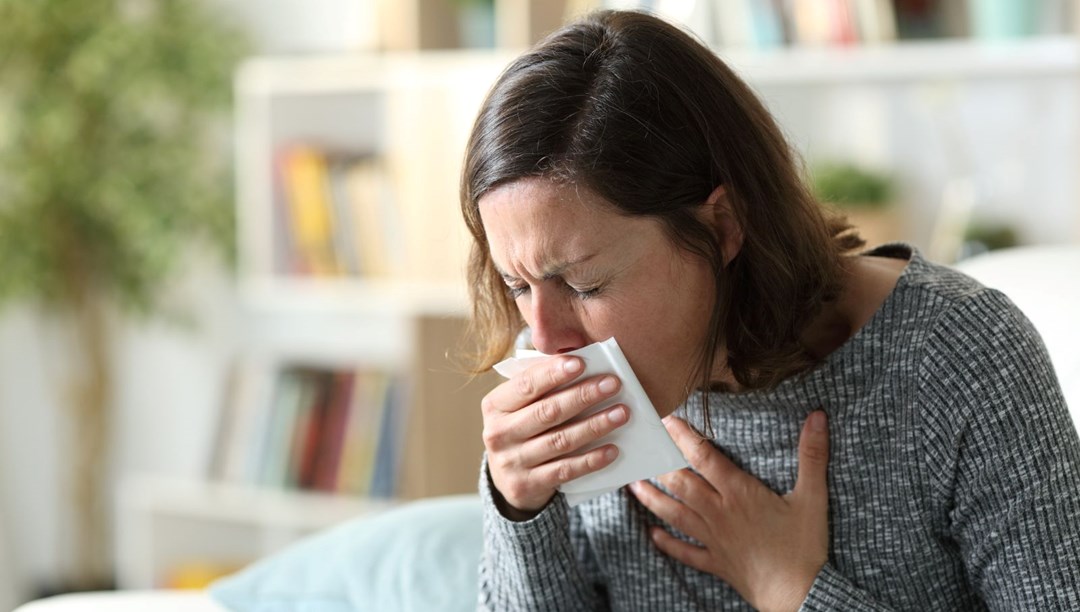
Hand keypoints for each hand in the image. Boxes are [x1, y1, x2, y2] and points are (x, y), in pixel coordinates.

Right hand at [482, 355, 628, 518]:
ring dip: (594, 426)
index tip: (581, 363)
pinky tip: (612, 449)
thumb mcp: (520, 405)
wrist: (506, 478)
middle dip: (583, 395)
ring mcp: (511, 462)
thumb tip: (580, 362)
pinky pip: (565, 470)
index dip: (553, 373)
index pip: (525, 385)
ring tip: (621, 413)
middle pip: (547, 411)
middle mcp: (498, 433)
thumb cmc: (522, 428)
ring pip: (560, 440)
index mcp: (495, 405)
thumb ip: (541, 384)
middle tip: (613, 384)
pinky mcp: (526, 485)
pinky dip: (590, 459)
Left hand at [630, 412, 829, 611]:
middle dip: (660, 464)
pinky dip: (667, 542)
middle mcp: (719, 513)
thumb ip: (812, 455)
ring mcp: (714, 539)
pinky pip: (685, 551)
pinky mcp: (715, 562)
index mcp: (739, 493)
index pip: (704, 457)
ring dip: (652, 499)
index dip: (684, 437)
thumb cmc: (805, 547)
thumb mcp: (813, 497)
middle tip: (643, 448)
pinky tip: (652, 534)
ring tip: (634, 485)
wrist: (798, 595)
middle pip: (681, 483)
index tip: (667, 420)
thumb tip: (817, 417)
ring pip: (675, 514)